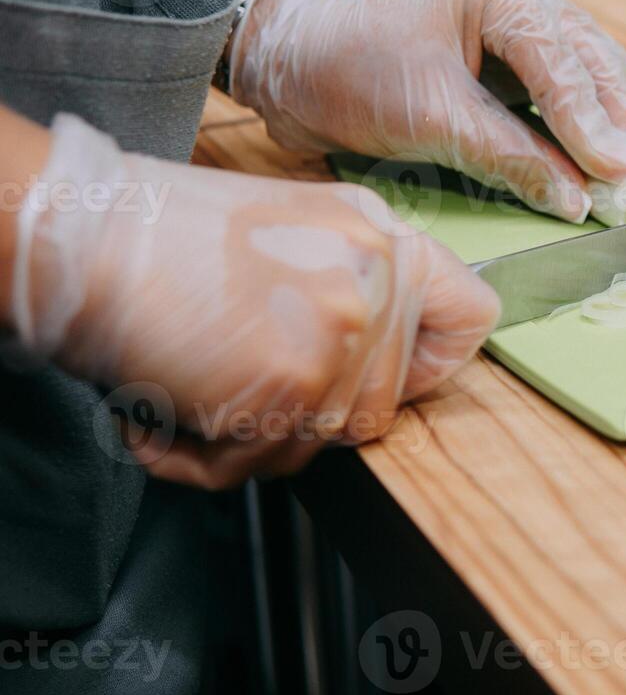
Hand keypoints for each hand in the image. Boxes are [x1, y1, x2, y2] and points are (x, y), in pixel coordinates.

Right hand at [10, 115, 498, 489]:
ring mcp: (345, 328)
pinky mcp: (297, 380)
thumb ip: (350, 283)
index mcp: (383, 235)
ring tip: (194, 393)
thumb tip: (377, 352)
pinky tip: (163, 415)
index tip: (391, 378)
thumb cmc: (164, 239)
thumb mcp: (292, 231)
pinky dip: (203, 459)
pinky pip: (266, 463)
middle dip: (305, 414)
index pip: (473, 317)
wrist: (83, 234)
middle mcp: (378, 276)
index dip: (432, 364)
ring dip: (251, 439)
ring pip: (323, 442)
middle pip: (383, 406)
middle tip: (237, 384)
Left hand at [229, 0, 625, 225]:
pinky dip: (603, 138)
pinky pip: (578, 103)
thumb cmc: (353, 73)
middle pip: (603, 70)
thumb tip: (578, 200)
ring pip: (602, 84)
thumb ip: (507, 155)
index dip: (600, 128)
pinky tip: (624, 171)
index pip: (566, 67)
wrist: (299, 66)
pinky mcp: (525, 71)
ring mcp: (534, 35)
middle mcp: (531, 4)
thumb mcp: (429, 116)